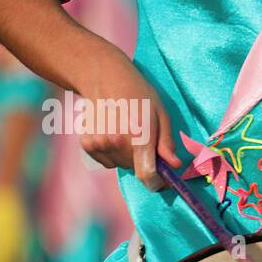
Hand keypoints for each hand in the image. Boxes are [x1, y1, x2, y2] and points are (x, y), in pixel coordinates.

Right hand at [74, 46, 180, 189]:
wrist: (104, 78)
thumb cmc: (138, 94)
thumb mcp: (161, 114)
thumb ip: (167, 143)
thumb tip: (174, 166)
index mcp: (138, 135)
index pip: (146, 175)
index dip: (157, 183)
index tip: (163, 181)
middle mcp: (117, 142)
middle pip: (135, 169)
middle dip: (144, 161)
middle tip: (142, 138)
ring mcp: (99, 144)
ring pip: (121, 165)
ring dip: (127, 156)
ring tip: (126, 131)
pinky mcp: (87, 145)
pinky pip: (107, 162)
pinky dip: (112, 153)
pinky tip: (112, 132)